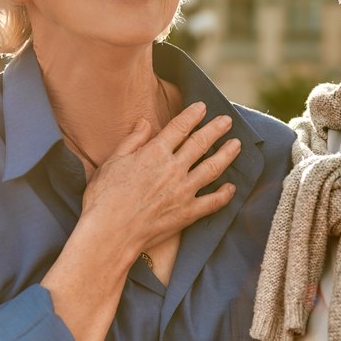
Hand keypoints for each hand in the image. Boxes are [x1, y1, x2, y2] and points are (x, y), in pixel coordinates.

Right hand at [80, 101, 239, 252]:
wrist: (109, 233)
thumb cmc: (104, 198)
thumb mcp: (112, 162)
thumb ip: (132, 141)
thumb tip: (144, 123)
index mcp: (154, 153)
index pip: (180, 127)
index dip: (193, 115)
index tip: (203, 107)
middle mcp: (173, 168)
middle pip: (201, 143)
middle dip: (216, 129)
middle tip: (227, 121)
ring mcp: (183, 191)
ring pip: (213, 167)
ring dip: (227, 154)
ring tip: (236, 145)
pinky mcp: (188, 213)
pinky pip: (213, 202)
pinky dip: (225, 194)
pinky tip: (232, 187)